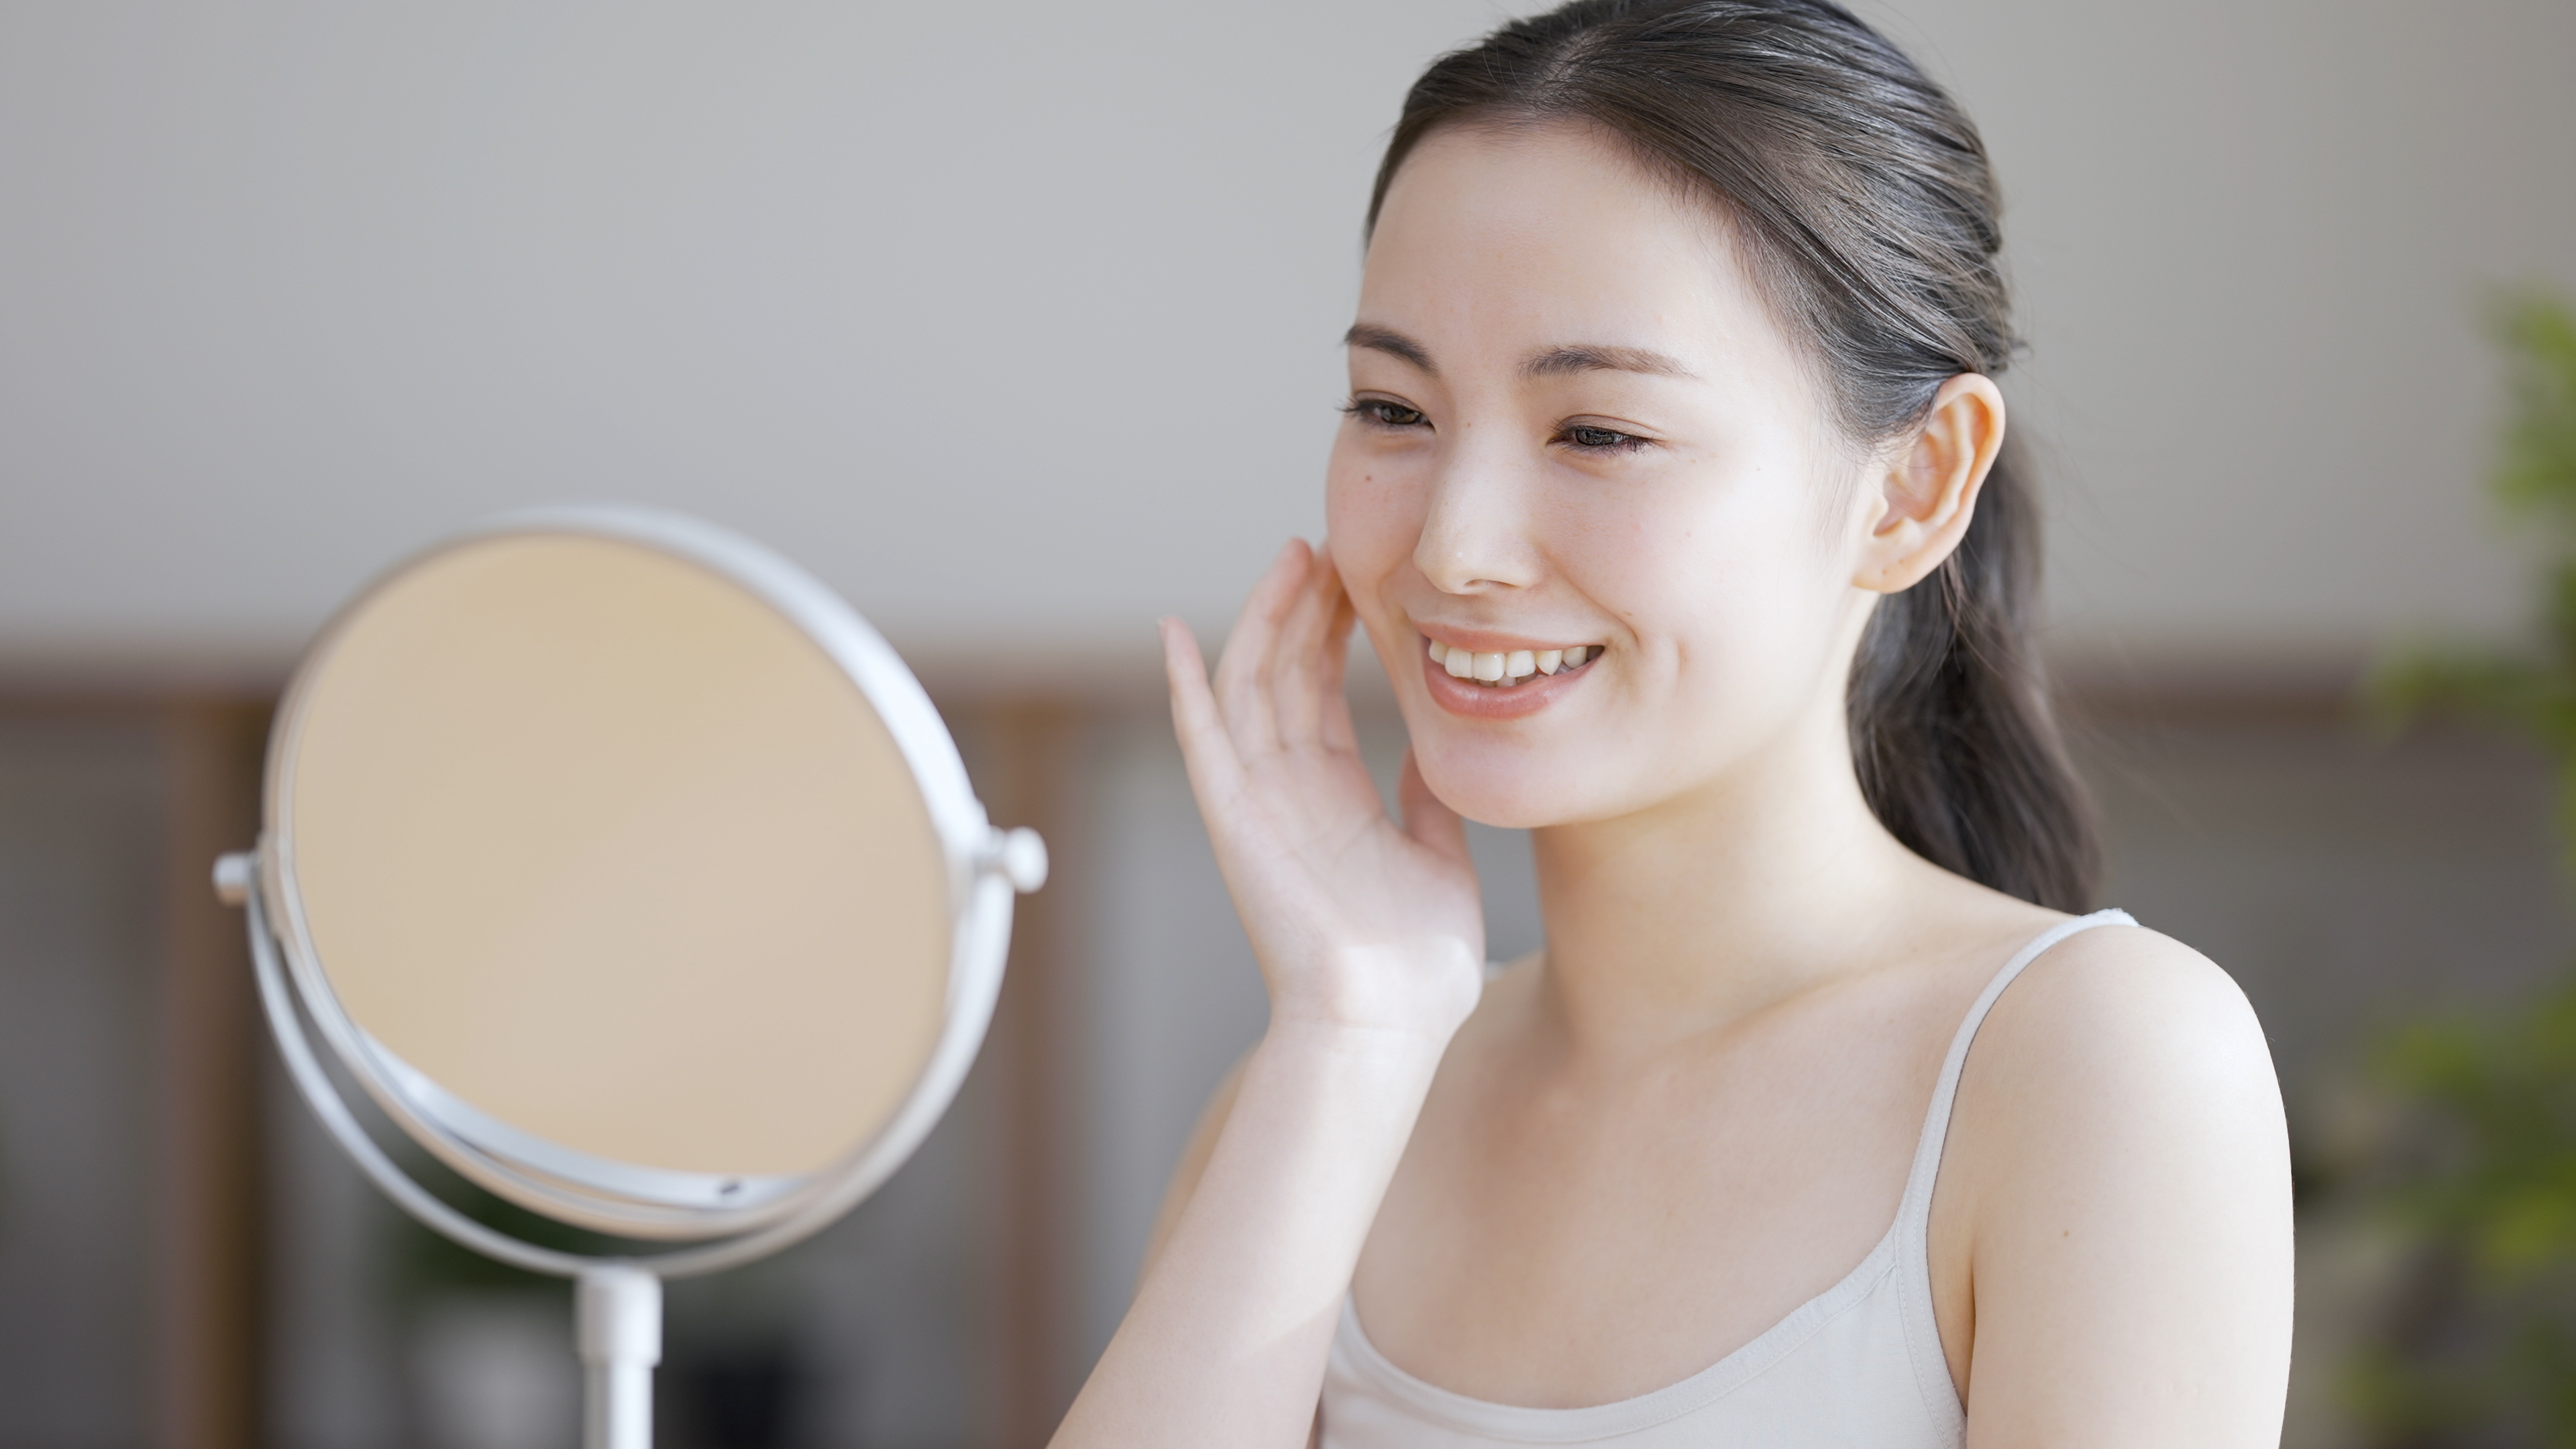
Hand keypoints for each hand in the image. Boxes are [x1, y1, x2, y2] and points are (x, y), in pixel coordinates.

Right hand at [1162, 539, 1484, 1043]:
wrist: (1387, 1023)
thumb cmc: (1417, 965)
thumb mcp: (1441, 857)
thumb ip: (1429, 799)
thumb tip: (1438, 746)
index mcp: (1335, 799)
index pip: (1322, 692)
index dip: (1335, 630)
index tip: (1358, 573)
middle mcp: (1288, 793)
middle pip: (1284, 674)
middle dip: (1301, 605)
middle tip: (1326, 542)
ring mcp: (1257, 804)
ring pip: (1250, 688)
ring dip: (1264, 620)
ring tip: (1291, 557)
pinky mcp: (1233, 820)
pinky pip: (1202, 739)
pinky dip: (1186, 686)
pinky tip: (1177, 632)